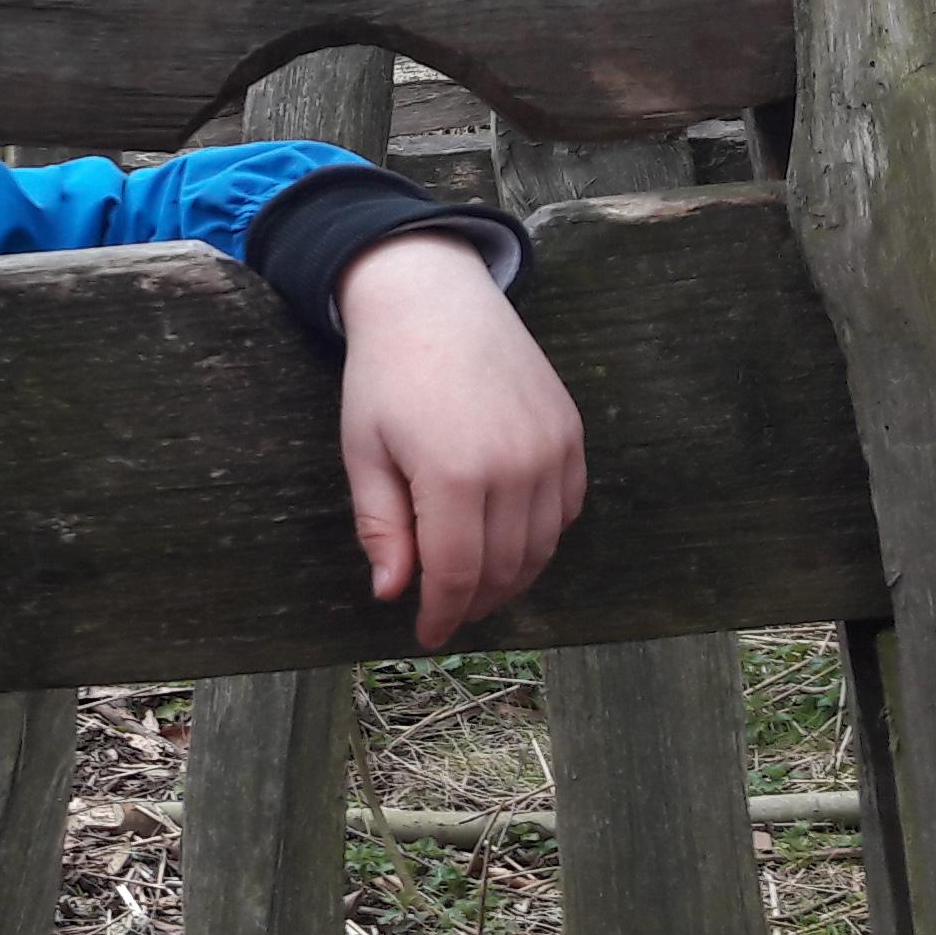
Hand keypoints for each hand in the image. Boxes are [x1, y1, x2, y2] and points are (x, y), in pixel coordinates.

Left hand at [333, 233, 585, 650]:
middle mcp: (515, 467)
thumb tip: (392, 593)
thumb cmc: (386, 375)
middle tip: (447, 612)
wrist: (435, 299)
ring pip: (543, 547)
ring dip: (511, 577)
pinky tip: (510, 540)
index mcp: (454, 475)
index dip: (443, 614)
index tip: (426, 635)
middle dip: (473, 602)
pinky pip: (567, 509)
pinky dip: (542, 537)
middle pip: (504, 568)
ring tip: (475, 586)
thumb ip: (382, 527)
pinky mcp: (571, 434)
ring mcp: (552, 450)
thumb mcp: (364, 451)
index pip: (457, 574)